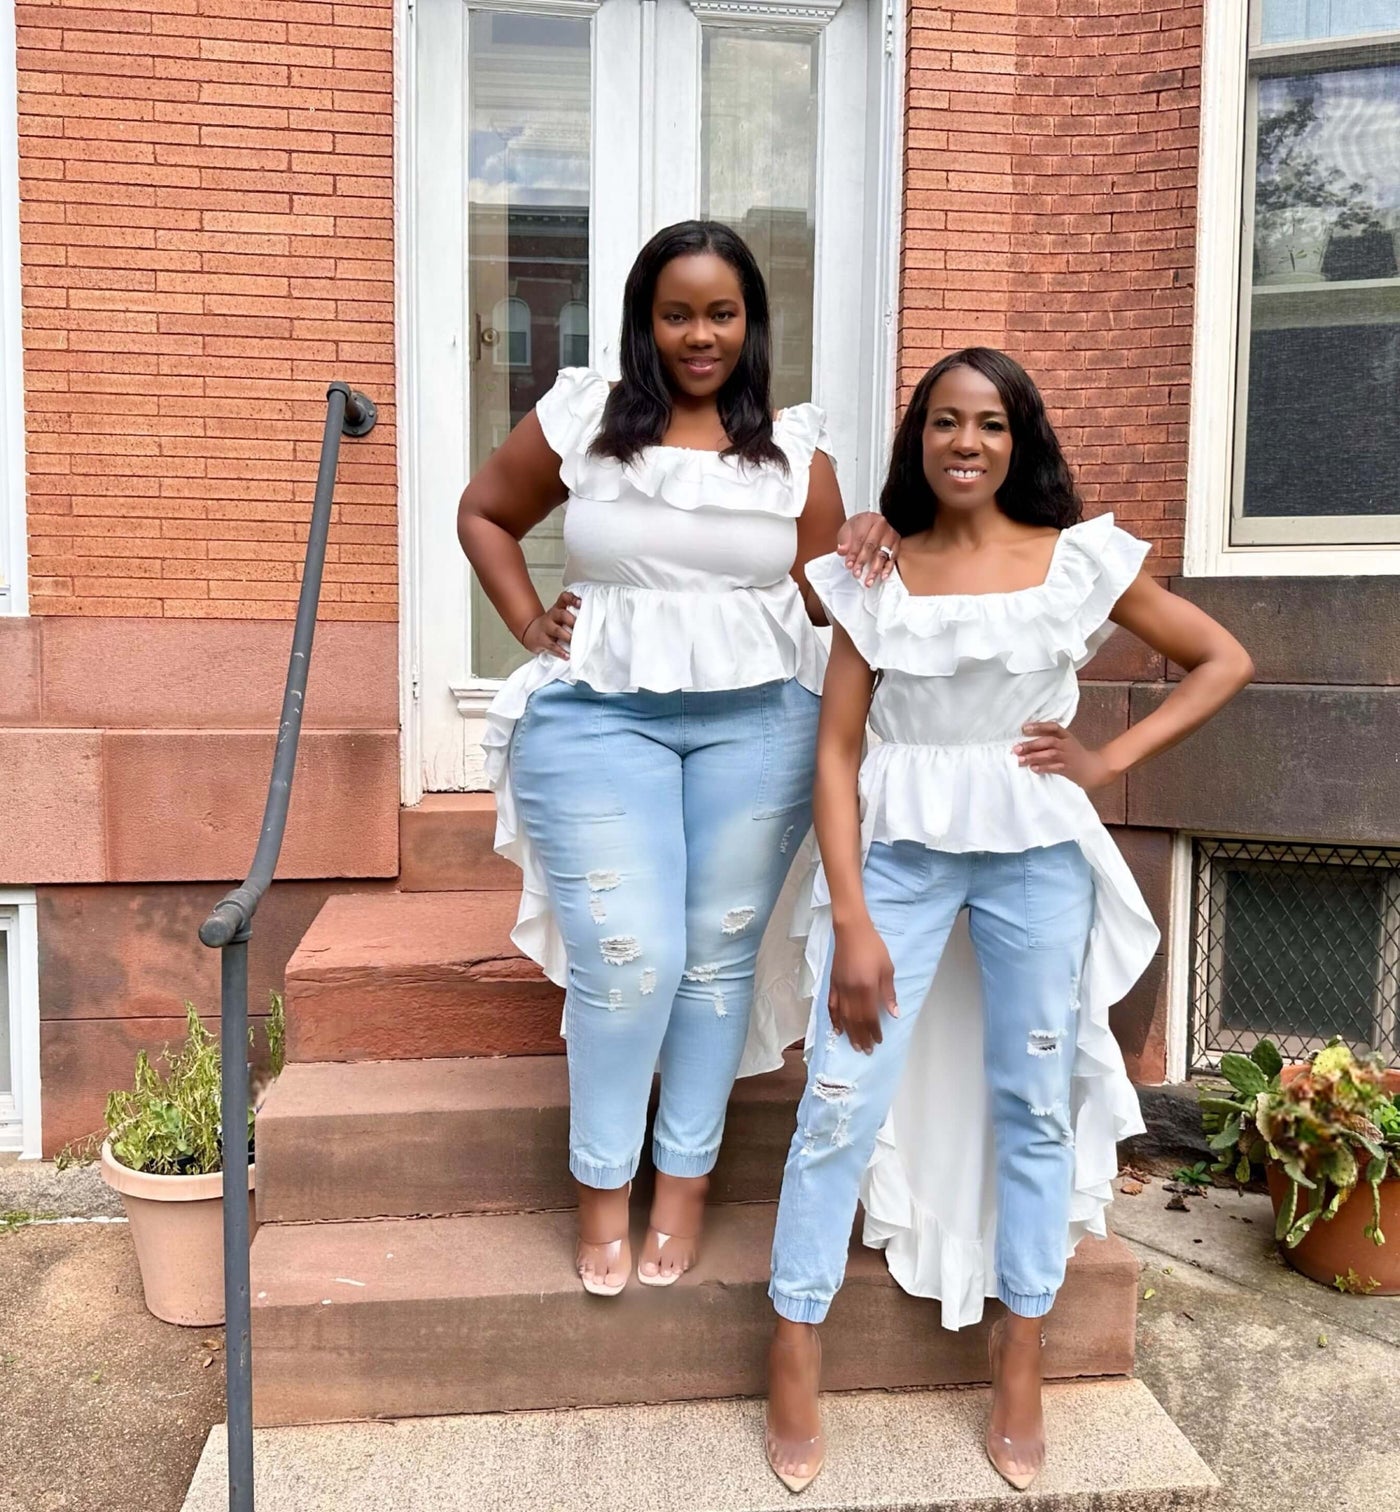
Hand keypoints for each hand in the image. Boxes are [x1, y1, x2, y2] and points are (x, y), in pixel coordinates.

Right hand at [520, 591, 579, 659]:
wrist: (531, 632)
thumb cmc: (551, 625)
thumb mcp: (560, 617)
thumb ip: (573, 616)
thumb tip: (592, 624)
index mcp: (558, 608)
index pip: (564, 598)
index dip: (572, 599)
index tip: (580, 603)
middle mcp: (551, 616)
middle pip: (561, 614)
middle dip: (572, 621)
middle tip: (581, 628)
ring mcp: (546, 627)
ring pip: (557, 630)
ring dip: (568, 637)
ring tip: (576, 643)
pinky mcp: (542, 640)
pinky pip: (551, 646)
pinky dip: (560, 651)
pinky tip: (567, 655)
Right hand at [828, 919, 898, 1053]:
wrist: (852, 931)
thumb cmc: (873, 947)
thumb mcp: (887, 969)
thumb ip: (888, 993)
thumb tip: (893, 1013)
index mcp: (867, 988)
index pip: (870, 1016)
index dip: (874, 1031)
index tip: (878, 1041)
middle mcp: (852, 991)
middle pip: (856, 1020)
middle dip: (862, 1037)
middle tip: (867, 1050)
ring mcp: (840, 988)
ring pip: (843, 1016)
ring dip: (850, 1033)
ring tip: (854, 1045)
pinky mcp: (832, 984)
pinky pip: (832, 1006)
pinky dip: (834, 1019)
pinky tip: (837, 1029)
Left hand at [836, 512, 898, 586]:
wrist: (874, 522)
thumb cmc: (860, 527)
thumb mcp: (848, 530)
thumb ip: (845, 541)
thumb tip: (842, 551)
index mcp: (868, 519)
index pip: (860, 538)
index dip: (853, 553)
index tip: (848, 565)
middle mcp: (881, 525)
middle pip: (871, 546)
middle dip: (863, 562)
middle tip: (857, 574)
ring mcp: (891, 534)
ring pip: (882, 554)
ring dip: (875, 569)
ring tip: (869, 581)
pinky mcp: (897, 543)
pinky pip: (893, 558)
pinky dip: (888, 568)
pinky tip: (883, 576)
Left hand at [1014, 721, 1121, 790]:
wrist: (1093, 768)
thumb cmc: (1074, 755)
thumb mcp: (1066, 743)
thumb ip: (1050, 741)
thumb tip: (1025, 743)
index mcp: (1066, 736)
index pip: (1052, 727)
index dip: (1038, 726)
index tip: (1023, 728)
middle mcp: (1067, 744)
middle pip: (1048, 741)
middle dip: (1031, 744)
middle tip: (1016, 748)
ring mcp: (1068, 757)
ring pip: (1050, 755)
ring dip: (1034, 757)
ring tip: (1020, 760)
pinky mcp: (1068, 769)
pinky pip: (1055, 768)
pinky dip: (1043, 768)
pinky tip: (1033, 768)